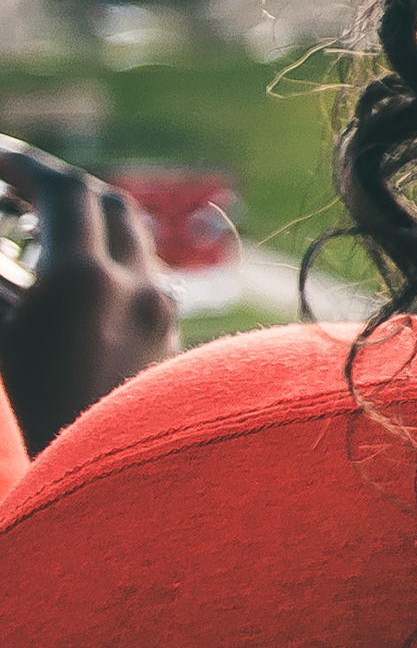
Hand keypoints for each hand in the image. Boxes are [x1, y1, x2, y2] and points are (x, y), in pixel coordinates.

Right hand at [0, 138, 178, 454]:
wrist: (113, 483)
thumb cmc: (38, 404)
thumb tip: (11, 254)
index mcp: (85, 278)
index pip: (62, 188)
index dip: (23, 164)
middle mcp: (135, 283)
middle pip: (104, 201)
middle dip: (57, 186)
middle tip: (13, 188)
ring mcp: (160, 308)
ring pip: (130, 237)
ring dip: (86, 221)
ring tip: (38, 230)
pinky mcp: (170, 333)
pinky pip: (142, 273)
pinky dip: (106, 257)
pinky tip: (73, 276)